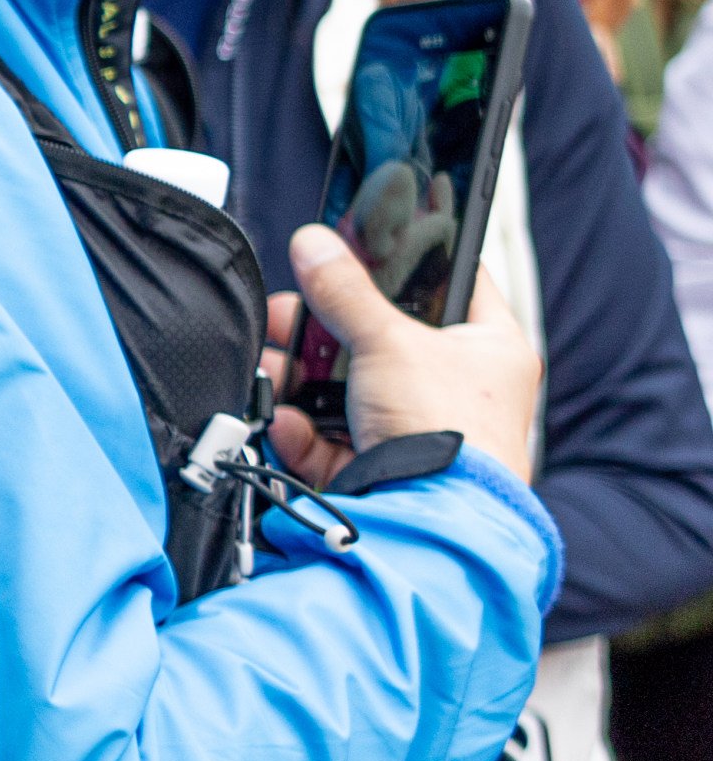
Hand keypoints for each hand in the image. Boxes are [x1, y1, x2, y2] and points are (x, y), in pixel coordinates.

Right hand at [269, 230, 539, 486]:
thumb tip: (315, 242)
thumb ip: (344, 291)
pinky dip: (302, 429)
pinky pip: (332, 438)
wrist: (432, 519)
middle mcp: (460, 389)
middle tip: (291, 311)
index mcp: (489, 348)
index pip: (456, 284)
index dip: (413, 263)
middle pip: (385, 339)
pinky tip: (284, 419)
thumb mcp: (389, 340)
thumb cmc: (447, 427)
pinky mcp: (381, 467)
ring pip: (350, 389)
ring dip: (303, 378)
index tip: (367, 248)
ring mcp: (419, 430)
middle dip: (328, 328)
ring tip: (270, 361)